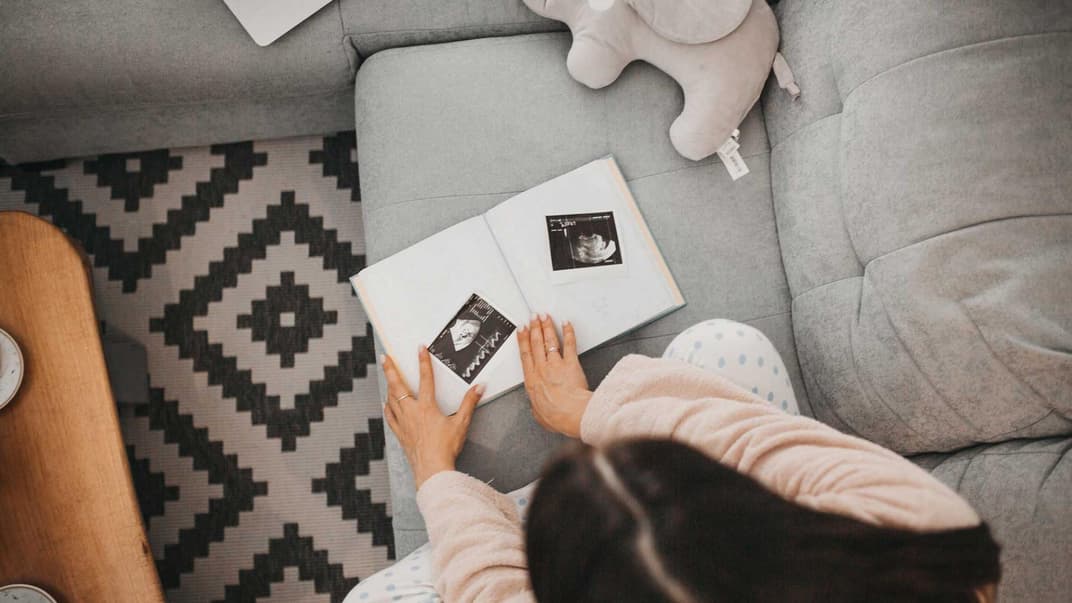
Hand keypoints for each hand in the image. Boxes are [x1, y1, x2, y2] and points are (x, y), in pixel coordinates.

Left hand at [382, 347, 483, 488]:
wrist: (432, 469)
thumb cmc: (445, 448)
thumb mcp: (462, 423)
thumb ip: (469, 403)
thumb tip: (479, 388)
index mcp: (427, 407)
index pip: (426, 378)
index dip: (423, 361)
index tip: (420, 348)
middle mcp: (412, 412)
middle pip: (398, 385)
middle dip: (391, 369)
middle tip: (384, 357)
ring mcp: (403, 423)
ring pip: (391, 399)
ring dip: (388, 385)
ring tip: (386, 375)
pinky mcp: (400, 434)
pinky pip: (390, 417)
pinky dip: (387, 408)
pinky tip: (385, 404)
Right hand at [518, 314, 592, 437]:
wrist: (570, 414)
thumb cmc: (556, 416)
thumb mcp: (540, 415)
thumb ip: (537, 409)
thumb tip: (537, 409)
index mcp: (532, 381)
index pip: (525, 355)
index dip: (522, 340)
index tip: (521, 330)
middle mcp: (542, 369)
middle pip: (535, 343)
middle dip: (534, 328)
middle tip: (533, 318)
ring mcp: (556, 365)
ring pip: (549, 341)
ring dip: (546, 326)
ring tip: (545, 317)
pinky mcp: (571, 363)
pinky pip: (569, 344)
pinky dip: (568, 332)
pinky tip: (566, 324)